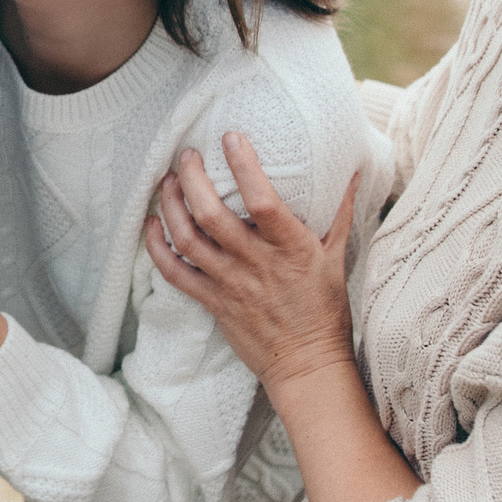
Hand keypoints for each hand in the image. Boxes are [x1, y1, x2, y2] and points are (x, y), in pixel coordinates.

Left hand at [144, 135, 420, 501]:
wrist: (307, 365)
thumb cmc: (324, 308)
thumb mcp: (338, 256)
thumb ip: (340, 211)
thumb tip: (350, 169)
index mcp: (292, 249)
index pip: (264, 202)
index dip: (244, 167)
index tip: (231, 137)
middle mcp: (257, 264)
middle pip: (213, 216)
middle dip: (193, 179)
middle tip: (186, 155)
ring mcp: (231, 284)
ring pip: (188, 239)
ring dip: (171, 206)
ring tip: (166, 181)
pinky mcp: (212, 303)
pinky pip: (175, 273)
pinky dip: (156, 247)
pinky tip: (150, 224)